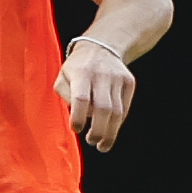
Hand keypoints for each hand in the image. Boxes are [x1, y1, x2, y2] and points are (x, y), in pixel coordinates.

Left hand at [56, 37, 135, 151]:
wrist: (101, 46)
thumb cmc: (77, 67)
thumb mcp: (62, 76)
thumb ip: (65, 96)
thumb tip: (76, 117)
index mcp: (81, 72)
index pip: (81, 99)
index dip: (79, 118)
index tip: (76, 129)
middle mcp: (101, 74)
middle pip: (103, 109)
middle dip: (98, 131)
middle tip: (92, 142)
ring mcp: (118, 78)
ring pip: (117, 112)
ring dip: (110, 133)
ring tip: (102, 145)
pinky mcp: (129, 82)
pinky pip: (124, 108)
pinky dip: (117, 123)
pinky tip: (110, 130)